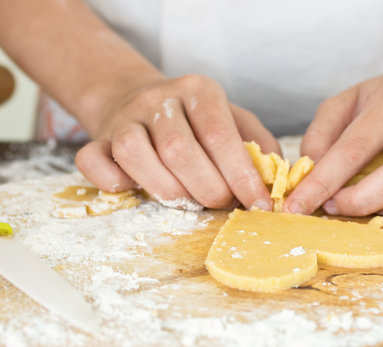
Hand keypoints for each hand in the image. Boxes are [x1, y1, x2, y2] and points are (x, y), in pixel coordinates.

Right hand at [75, 74, 279, 210]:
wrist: (140, 98)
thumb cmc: (198, 120)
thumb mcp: (236, 120)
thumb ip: (259, 145)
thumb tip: (276, 179)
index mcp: (199, 91)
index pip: (219, 135)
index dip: (241, 175)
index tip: (258, 204)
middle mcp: (160, 99)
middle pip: (178, 148)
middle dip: (207, 188)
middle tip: (221, 204)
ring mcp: (125, 118)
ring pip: (135, 153)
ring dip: (165, 189)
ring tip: (186, 201)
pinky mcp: (98, 137)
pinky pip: (92, 161)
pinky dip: (112, 181)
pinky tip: (134, 189)